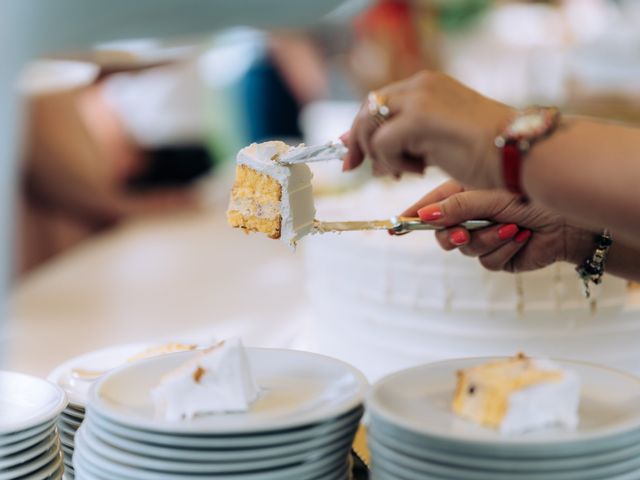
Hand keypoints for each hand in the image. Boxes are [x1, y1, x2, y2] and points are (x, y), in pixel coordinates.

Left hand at [343, 70, 512, 187]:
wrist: (519, 154)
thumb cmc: (487, 154)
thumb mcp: (437, 141)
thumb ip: (404, 140)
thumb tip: (366, 154)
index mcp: (428, 85)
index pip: (380, 101)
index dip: (362, 128)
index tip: (354, 155)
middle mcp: (421, 85)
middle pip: (368, 109)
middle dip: (357, 141)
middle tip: (355, 167)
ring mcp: (420, 98)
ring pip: (370, 125)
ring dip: (379, 155)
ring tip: (405, 171)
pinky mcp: (419, 118)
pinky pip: (382, 144)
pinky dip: (393, 163)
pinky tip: (419, 170)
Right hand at [401, 180, 593, 272]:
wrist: (574, 219)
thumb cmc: (535, 195)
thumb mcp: (491, 195)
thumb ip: (457, 206)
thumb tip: (425, 216)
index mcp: (467, 192)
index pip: (432, 205)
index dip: (412, 216)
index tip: (394, 225)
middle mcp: (473, 215)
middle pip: (442, 233)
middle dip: (453, 233)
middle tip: (464, 232)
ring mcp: (485, 236)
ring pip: (464, 249)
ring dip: (487, 239)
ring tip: (512, 227)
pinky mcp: (499, 256)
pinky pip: (487, 261)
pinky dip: (503, 249)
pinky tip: (521, 237)